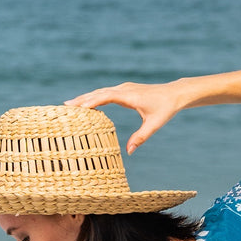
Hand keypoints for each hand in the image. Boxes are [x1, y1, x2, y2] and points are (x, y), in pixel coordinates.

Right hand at [63, 79, 188, 154]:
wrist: (174, 94)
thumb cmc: (165, 109)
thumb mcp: (154, 125)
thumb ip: (141, 137)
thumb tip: (129, 152)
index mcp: (129, 96)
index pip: (106, 96)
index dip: (92, 101)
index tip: (79, 108)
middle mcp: (124, 89)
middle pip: (99, 93)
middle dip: (82, 99)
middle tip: (65, 106)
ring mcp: (123, 88)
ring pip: (100, 92)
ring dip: (86, 97)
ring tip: (70, 105)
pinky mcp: (124, 90)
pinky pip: (105, 93)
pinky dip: (94, 97)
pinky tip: (86, 104)